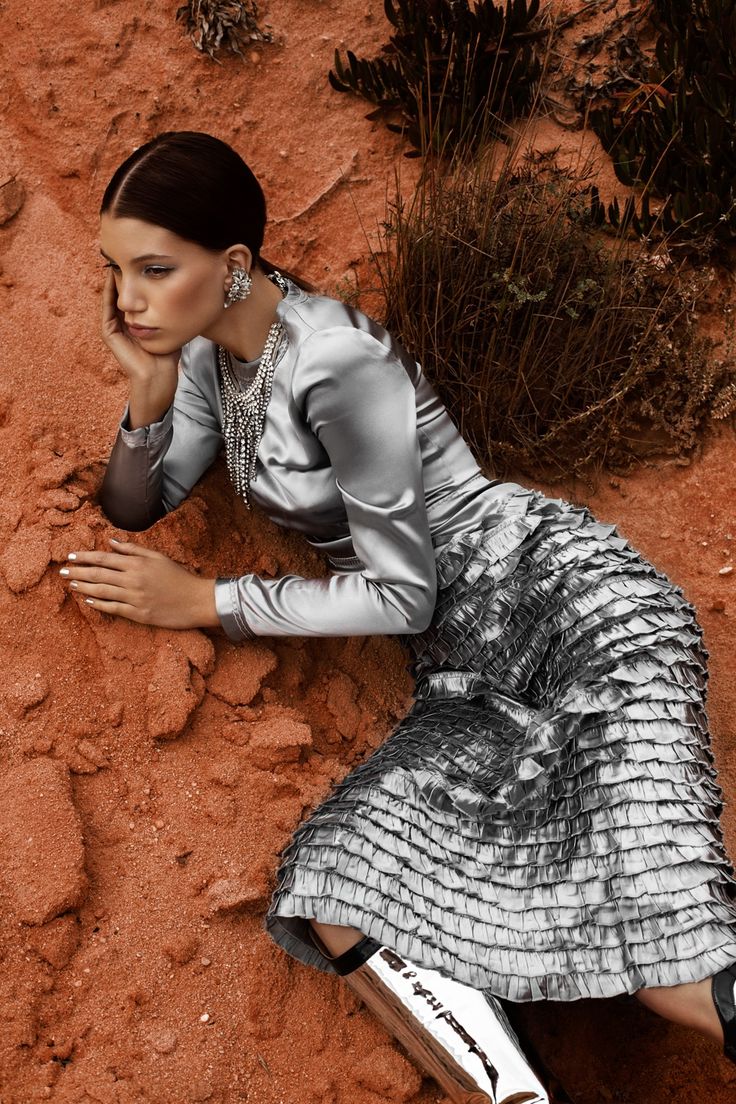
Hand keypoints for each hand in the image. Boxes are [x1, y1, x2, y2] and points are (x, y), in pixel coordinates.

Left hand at [60, 538, 219, 629]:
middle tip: (62, 570)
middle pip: (98, 574)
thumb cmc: (179, 577)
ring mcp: (135, 598)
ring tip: (70, 583)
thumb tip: (110, 541)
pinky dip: (98, 604)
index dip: (85, 557)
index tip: (70, 556)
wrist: (197, 600)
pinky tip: (87, 600)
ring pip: (102, 591)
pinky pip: (113, 608)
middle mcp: (133, 580)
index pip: (104, 558)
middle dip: (78, 571)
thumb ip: (133, 549)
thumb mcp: (158, 557)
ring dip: (83, 586)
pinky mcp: (138, 614)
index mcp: (137, 564)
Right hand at [101, 269, 179, 426]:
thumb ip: (172, 308)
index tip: (137, 258)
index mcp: (133, 320)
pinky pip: (107, 308)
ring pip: (111, 297)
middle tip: (122, 251)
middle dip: (121, 274)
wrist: (159, 377)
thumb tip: (189, 289)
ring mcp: (113, 327)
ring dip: (112, 279)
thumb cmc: (168, 355)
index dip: (133, 277)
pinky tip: (112, 278)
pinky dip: (108, 293)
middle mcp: (121, 321)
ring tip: (115, 259)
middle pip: (119, 292)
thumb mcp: (170, 324)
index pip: (130, 293)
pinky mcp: (109, 333)